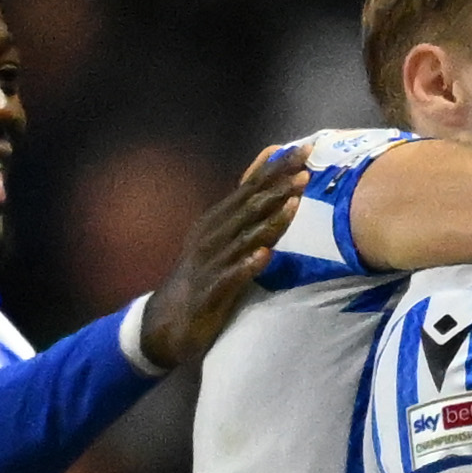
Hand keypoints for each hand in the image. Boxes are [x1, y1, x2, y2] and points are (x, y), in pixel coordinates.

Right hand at [134, 144, 307, 371]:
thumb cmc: (202, 280)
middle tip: (306, 168)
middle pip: (249, 206)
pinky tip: (264, 256)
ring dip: (270, 221)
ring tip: (294, 203)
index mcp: (217, 221)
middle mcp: (212, 236)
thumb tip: (274, 195)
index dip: (276, 169)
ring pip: (244, 237)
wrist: (165, 323)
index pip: (250, 188)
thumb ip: (246, 221)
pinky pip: (232, 277)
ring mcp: (211, 263)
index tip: (304, 149)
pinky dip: (247, 265)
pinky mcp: (211, 292)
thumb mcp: (222, 245)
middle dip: (278, 186)